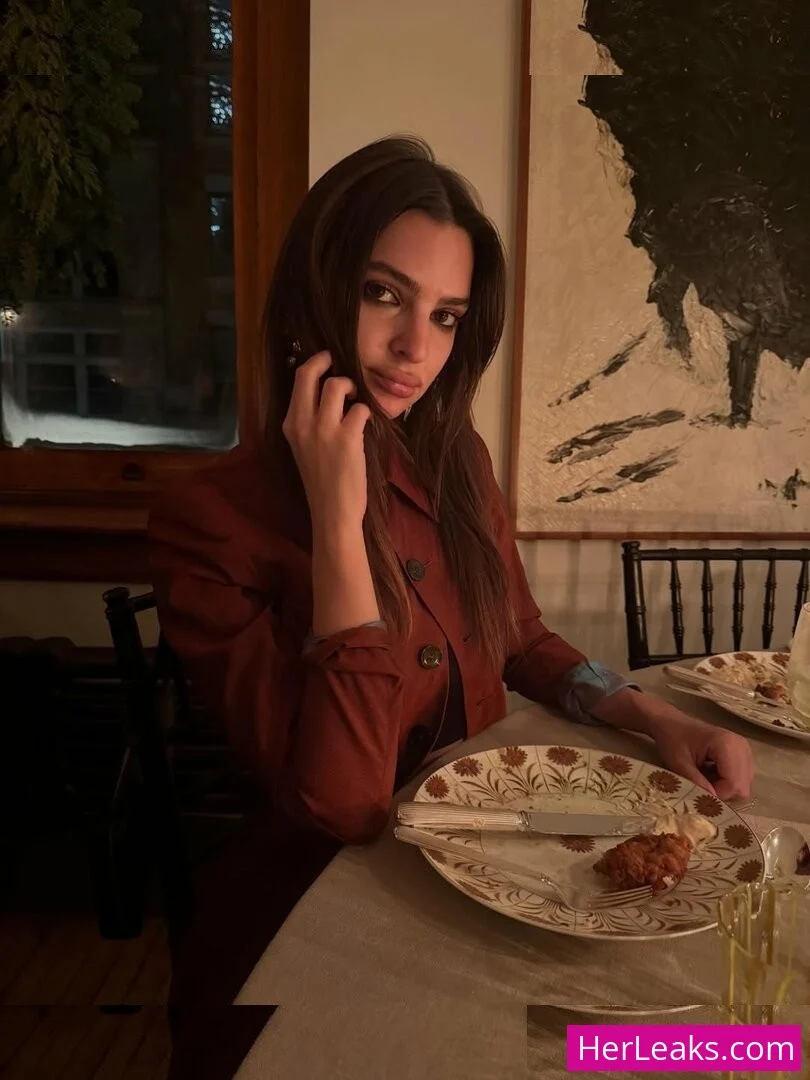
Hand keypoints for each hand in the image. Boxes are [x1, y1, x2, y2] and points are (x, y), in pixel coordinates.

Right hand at [282, 352, 371, 532]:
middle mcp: (302, 422)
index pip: (297, 379)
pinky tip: (365, 424)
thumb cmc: (321, 482)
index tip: (326, 361)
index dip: (314, 364)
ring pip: (337, 385)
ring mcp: (324, 429)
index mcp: (290, 424)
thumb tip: (326, 393)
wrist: (332, 511)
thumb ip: (309, 421)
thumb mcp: (304, 447)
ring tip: (355, 400)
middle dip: (326, 360)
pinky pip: (360, 408)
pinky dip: (366, 412)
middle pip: (310, 373)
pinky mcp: (347, 438)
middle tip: (339, 364)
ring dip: (351, 387)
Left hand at [648, 704, 753, 800]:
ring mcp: (745, 749)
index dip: (718, 795)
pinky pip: (742, 778)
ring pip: (744, 785)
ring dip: (725, 788)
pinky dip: (727, 782)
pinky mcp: (743, 753)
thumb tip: (713, 803)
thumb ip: (697, 783)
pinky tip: (712, 773)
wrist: (672, 723)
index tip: (699, 792)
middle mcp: (741, 746)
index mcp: (727, 745)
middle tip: (702, 785)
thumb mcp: (679, 763)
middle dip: (723, 792)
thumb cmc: (673, 740)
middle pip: (743, 787)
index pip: (735, 784)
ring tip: (705, 777)